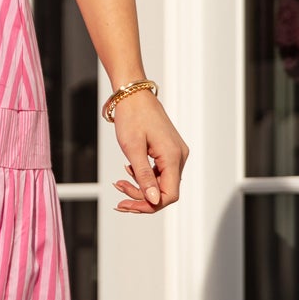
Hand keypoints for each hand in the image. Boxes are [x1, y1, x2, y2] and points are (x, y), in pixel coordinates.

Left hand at [110, 92, 187, 213]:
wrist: (133, 95)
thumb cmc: (132, 116)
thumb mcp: (133, 148)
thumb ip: (144, 176)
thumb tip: (153, 201)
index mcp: (173, 157)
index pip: (169, 195)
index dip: (149, 205)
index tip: (127, 205)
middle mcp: (179, 156)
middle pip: (165, 191)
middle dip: (141, 197)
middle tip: (119, 192)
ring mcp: (175, 153)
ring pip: (162, 183)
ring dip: (141, 187)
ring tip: (120, 182)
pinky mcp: (169, 151)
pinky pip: (160, 172)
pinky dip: (144, 177)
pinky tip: (129, 171)